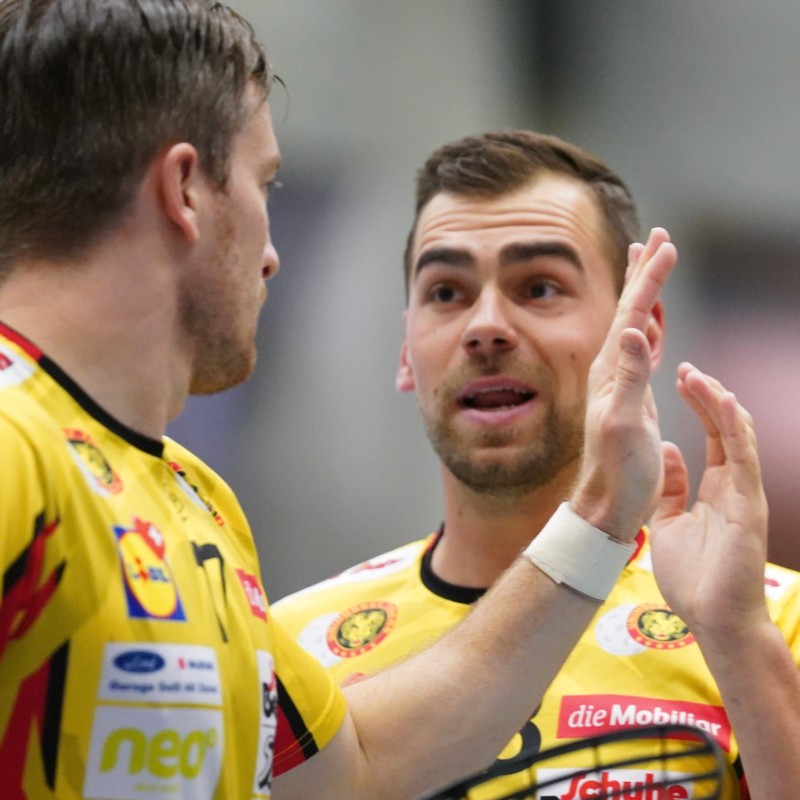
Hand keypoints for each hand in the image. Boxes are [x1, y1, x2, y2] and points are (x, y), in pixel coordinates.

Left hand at [571, 227, 676, 539]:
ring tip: (650, 264)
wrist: (606, 501)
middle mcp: (611, 368)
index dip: (650, 277)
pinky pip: (643, 349)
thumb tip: (631, 330)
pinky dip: (651, 326)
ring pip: (635, 323)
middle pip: (630, 308)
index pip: (632, 312)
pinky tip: (651, 321)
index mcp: (611, 370)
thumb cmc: (618, 470)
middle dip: (645, 272)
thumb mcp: (624, 424)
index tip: (666, 243)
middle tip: (657, 237)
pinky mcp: (631, 394)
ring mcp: (620, 380)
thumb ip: (630, 377)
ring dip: (645, 292)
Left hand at [649, 363, 769, 636]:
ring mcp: (744, 494)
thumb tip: (670, 451)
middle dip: (707, 396)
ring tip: (699, 376)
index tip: (682, 378)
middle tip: (688, 368)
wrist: (711, 619)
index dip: (699, 405)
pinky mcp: (748, 507)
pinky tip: (725, 402)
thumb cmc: (693, 577)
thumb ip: (673, 487)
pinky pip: (743, 460)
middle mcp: (734, 486)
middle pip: (725, 428)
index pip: (713, 436)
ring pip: (737, 437)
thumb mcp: (671, 521)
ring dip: (718, 403)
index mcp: (717, 489)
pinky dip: (735, 429)